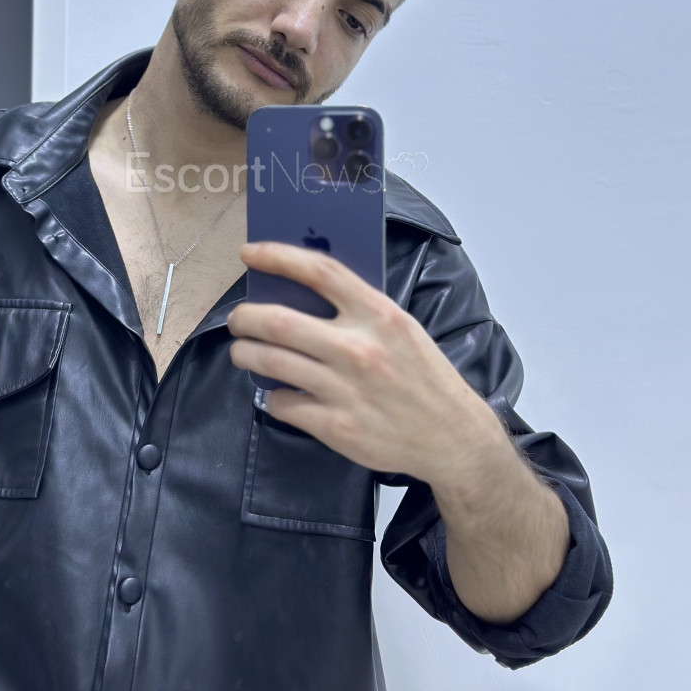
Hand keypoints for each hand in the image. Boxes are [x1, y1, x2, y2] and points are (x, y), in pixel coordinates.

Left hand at [227, 241, 505, 486]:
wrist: (453, 437)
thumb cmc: (424, 376)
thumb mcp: (401, 328)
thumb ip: (359, 308)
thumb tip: (303, 288)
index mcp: (378, 314)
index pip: (319, 272)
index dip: (277, 256)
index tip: (249, 254)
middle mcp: (359, 348)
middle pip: (278, 321)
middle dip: (244, 317)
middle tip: (237, 319)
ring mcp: (345, 389)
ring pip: (270, 362)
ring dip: (245, 353)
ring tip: (242, 351)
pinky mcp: (336, 427)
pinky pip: (283, 403)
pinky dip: (273, 395)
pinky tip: (278, 391)